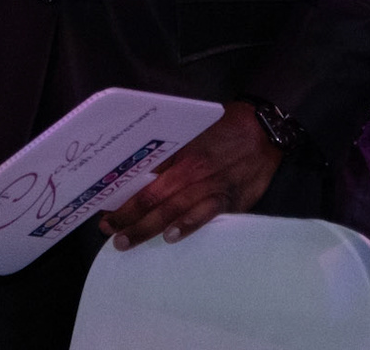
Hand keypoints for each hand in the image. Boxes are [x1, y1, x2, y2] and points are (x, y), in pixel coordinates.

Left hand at [99, 101, 280, 249]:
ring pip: (172, 209)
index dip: (123, 192)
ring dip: (147, 227)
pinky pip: (205, 214)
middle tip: (108, 230)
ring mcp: (209, 185)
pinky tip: (171, 236)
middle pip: (152, 196)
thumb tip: (144, 169)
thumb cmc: (225, 128)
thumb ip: (171, 152)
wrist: (264, 130)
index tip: (105, 206)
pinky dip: (188, 225)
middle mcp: (190, 170)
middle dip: (127, 215)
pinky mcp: (228, 199)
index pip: (143, 176)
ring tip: (126, 240)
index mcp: (179, 153)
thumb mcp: (193, 132)